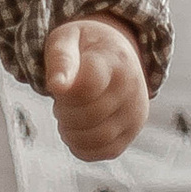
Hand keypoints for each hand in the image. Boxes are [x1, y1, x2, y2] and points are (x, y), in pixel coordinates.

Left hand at [44, 16, 149, 160]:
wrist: (115, 53)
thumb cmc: (84, 47)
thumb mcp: (66, 38)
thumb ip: (61, 59)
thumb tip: (57, 86)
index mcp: (116, 60)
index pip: (87, 88)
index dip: (63, 92)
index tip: (55, 85)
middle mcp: (133, 88)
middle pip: (89, 116)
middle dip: (64, 111)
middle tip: (60, 100)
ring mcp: (135, 113)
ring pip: (98, 138)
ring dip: (70, 132)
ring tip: (67, 114)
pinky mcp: (131, 133)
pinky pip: (104, 152)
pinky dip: (81, 147)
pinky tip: (75, 129)